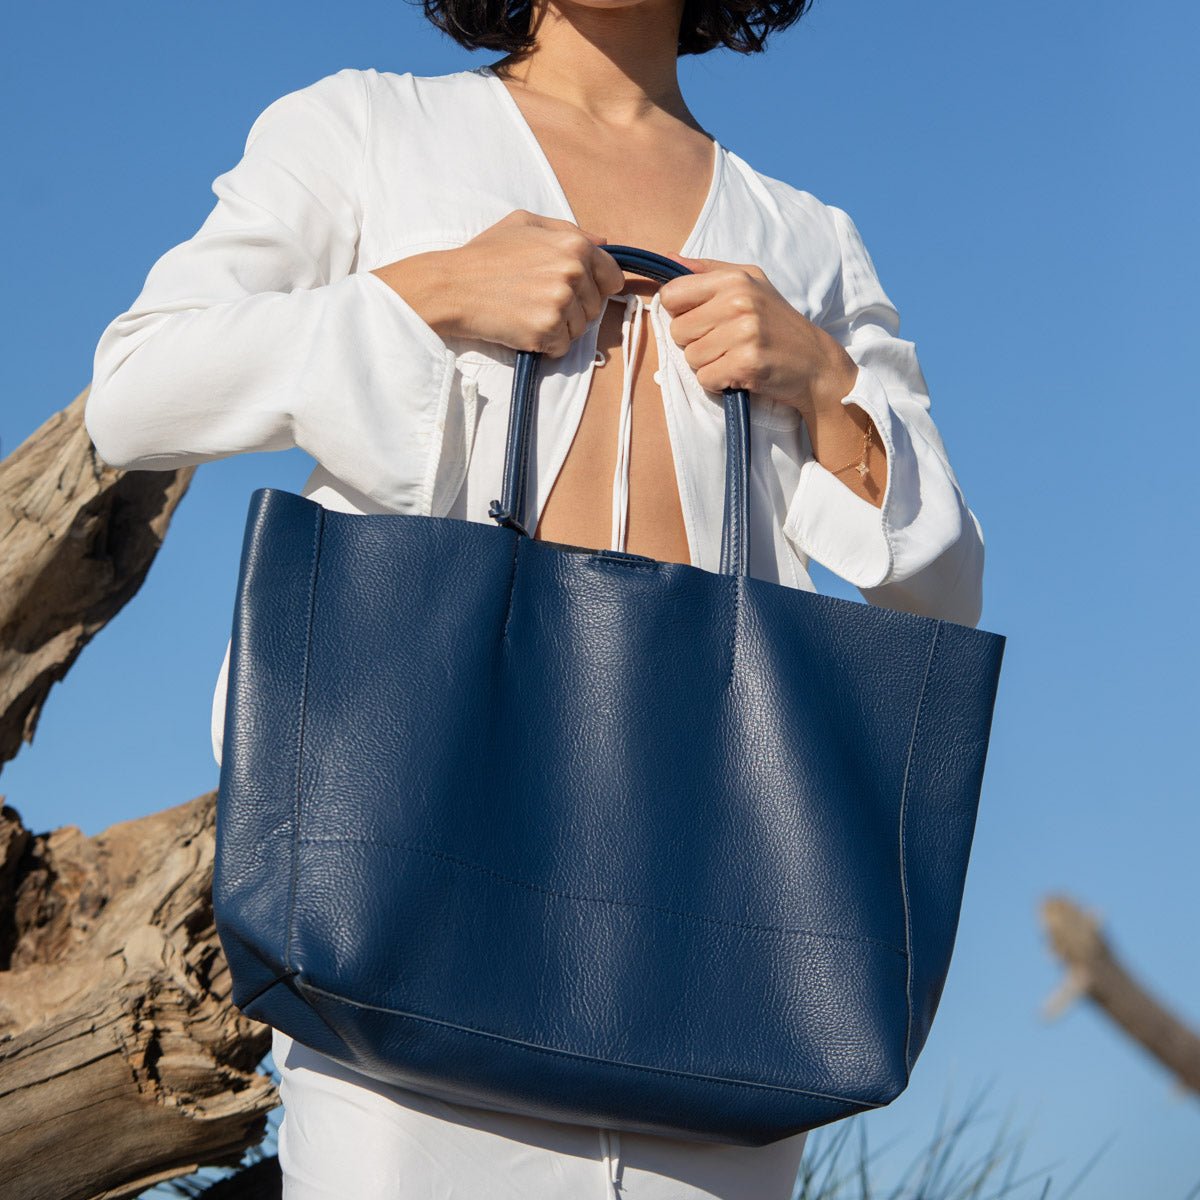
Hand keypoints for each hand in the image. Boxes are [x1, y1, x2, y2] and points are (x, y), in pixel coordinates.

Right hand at [372, 210, 627, 358]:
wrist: (454, 286)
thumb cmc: (486, 254)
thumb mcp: (525, 224)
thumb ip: (567, 230)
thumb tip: (603, 242)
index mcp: (574, 245)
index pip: (612, 276)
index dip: (597, 286)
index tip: (577, 291)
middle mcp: (573, 272)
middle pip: (596, 306)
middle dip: (574, 308)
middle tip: (538, 300)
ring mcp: (561, 303)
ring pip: (581, 329)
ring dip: (560, 328)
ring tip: (529, 313)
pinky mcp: (547, 330)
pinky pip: (562, 347)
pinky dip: (547, 344)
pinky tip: (524, 328)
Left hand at [657, 255, 858, 419]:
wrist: (816, 363)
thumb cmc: (777, 323)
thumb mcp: (750, 283)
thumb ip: (707, 271)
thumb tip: (668, 259)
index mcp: (734, 279)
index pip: (671, 294)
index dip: (680, 312)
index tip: (702, 320)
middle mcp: (739, 301)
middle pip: (678, 330)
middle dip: (695, 342)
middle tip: (725, 342)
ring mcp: (744, 333)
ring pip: (690, 357)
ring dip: (708, 364)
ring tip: (735, 356)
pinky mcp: (747, 364)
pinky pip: (706, 379)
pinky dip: (719, 383)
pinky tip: (740, 373)